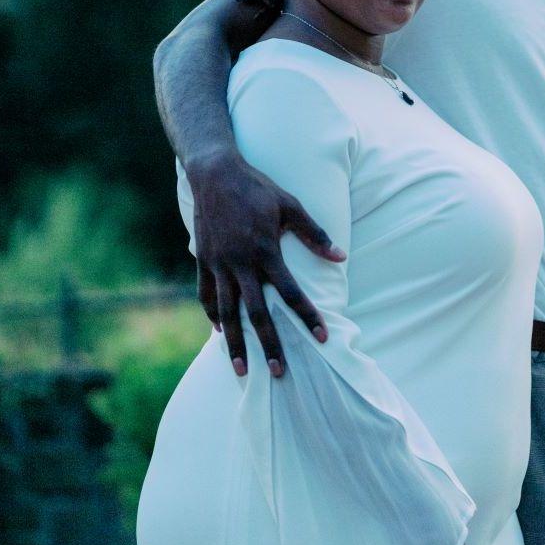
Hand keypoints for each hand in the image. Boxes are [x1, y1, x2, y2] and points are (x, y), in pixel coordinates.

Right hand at [187, 151, 344, 377]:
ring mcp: (218, 263)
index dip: (308, 316)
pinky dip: (213, 315)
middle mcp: (240, 262)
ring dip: (236, 342)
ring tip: (243, 369)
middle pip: (257, 312)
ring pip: (227, 312)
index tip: (322, 337)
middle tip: (280, 372)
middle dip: (270, 344)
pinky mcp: (203, 260)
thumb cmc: (257, 188)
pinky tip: (219, 331)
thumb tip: (340, 258)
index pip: (291, 292)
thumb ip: (314, 234)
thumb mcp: (290, 205)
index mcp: (265, 250)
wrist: (214, 173)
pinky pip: (207, 295)